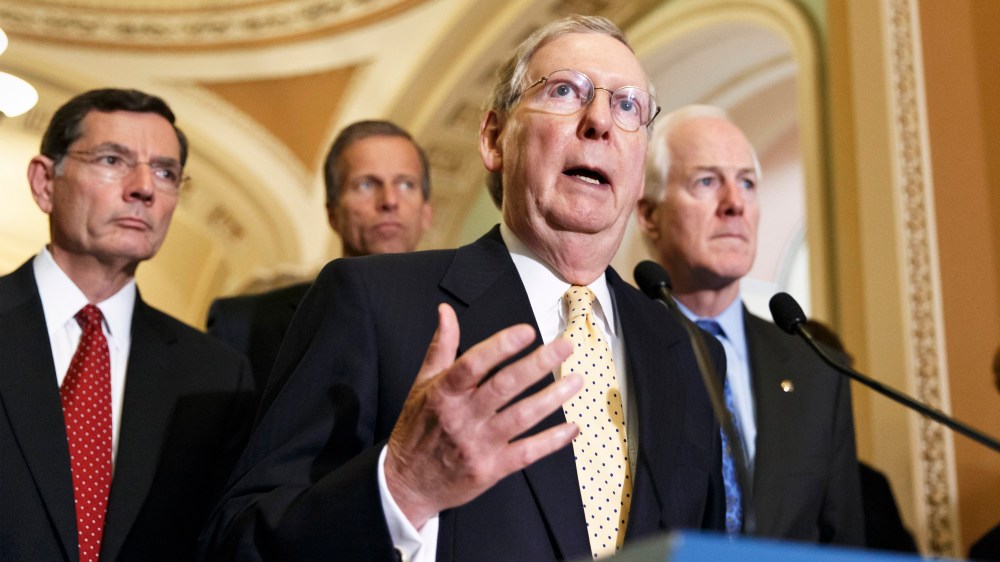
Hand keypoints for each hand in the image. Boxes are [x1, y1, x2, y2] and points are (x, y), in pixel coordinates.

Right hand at [384, 303, 580, 528]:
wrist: (408, 483)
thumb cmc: (417, 429)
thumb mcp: (422, 385)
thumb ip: (441, 347)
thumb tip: (446, 311)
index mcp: (444, 393)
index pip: (473, 364)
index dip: (500, 346)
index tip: (527, 331)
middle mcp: (461, 417)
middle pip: (504, 387)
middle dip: (538, 364)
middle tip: (565, 347)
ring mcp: (477, 445)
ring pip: (520, 417)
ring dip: (552, 398)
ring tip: (576, 380)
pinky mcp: (491, 469)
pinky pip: (526, 453)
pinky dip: (551, 440)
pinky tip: (572, 427)